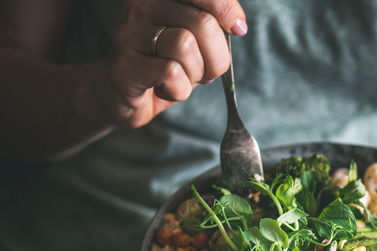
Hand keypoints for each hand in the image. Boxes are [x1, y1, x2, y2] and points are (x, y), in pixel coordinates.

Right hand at [81, 0, 246, 127]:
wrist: (119, 95)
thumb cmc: (161, 66)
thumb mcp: (193, 42)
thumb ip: (211, 26)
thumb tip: (237, 25)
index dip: (226, 9)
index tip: (238, 29)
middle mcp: (141, 6)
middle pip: (202, 23)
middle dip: (216, 56)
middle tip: (206, 72)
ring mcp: (129, 34)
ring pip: (185, 46)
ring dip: (195, 74)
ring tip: (182, 80)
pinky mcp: (124, 65)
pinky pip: (170, 73)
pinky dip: (180, 90)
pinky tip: (167, 90)